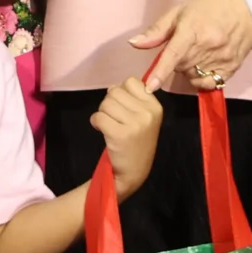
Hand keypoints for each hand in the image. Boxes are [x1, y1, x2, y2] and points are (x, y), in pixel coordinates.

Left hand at [92, 77, 164, 199]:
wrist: (134, 171)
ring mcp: (134, 124)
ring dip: (102, 113)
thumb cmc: (137, 141)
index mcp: (155, 106)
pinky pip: (98, 116)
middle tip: (115, 118)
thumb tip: (113, 87)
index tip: (123, 107)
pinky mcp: (119, 134)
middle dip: (109, 103)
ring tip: (109, 125)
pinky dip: (96, 122)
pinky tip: (102, 130)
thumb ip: (133, 100)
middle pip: (115, 91)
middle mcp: (147, 113)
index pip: (131, 81)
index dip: (122, 92)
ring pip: (105, 103)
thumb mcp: (145, 118)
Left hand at [129, 0, 251, 91]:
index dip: (160, 72)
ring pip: (194, 77)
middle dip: (176, 61)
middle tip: (184, 46)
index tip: (149, 87)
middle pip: (180, 67)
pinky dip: (202, 79)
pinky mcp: (232, 68)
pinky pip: (210, 84)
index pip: (173, 55)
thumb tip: (134, 44)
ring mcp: (221, 59)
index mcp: (192, 29)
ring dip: (189, 70)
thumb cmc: (209, 6)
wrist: (246, 8)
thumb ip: (157, 31)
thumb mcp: (180, 11)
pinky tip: (204, 66)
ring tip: (196, 53)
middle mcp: (207, 46)